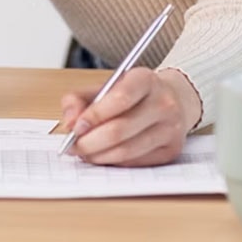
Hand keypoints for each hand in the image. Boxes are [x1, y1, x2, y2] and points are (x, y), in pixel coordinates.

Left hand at [58, 67, 202, 166]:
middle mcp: (163, 103)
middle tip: (72, 146)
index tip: (76, 127)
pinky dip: (113, 162)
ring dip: (98, 156)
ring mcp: (170, 129)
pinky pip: (135, 162)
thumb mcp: (104, 86)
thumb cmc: (132, 94)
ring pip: (127, 151)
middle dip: (89, 142)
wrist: (171, 100)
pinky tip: (102, 156)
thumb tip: (69, 123)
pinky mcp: (171, 150)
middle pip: (120, 130)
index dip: (94, 116)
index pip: (120, 98)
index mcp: (145, 80)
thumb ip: (79, 99)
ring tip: (84, 153)